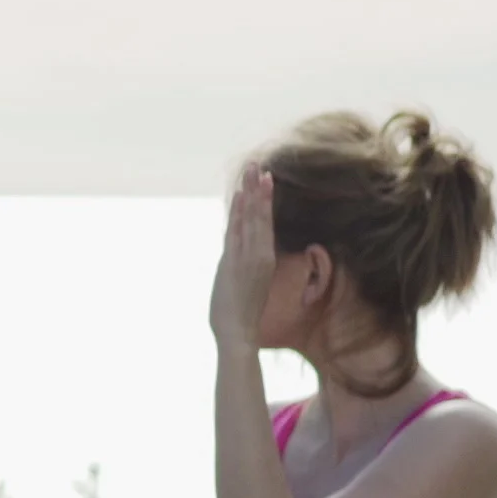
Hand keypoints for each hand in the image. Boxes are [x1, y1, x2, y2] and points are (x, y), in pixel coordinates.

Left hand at [208, 163, 275, 347]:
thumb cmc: (240, 311)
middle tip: (257, 165)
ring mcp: (249, 256)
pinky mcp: (239, 262)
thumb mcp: (242, 280)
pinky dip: (242, 212)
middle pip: (259, 215)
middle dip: (257, 189)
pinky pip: (241, 231)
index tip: (263, 179)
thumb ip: (240, 261)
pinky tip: (242, 195)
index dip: (262, 200)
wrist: (238, 332)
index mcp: (262, 258)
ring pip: (253, 218)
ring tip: (253, 170)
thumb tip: (233, 246)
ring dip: (251, 193)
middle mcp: (259, 254)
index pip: (261, 223)